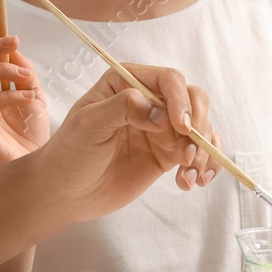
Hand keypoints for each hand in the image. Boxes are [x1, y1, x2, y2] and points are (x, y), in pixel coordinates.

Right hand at [0, 24, 49, 169]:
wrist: (37, 171)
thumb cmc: (31, 136)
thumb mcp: (31, 94)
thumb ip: (22, 72)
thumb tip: (14, 48)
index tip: (1, 25)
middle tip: (14, 40)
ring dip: (1, 70)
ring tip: (27, 77)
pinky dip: (7, 96)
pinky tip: (27, 97)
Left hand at [31, 63, 221, 221]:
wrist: (65, 191)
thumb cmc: (70, 152)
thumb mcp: (88, 125)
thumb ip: (121, 109)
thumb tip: (158, 111)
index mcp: (126, 82)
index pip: (168, 79)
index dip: (180, 100)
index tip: (181, 126)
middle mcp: (148, 101)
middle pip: (193, 99)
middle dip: (199, 124)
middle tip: (188, 154)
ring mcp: (160, 127)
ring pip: (201, 128)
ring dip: (205, 151)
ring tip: (189, 174)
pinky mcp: (167, 153)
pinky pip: (199, 152)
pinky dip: (205, 166)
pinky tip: (190, 182)